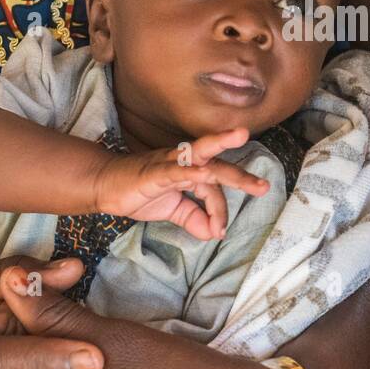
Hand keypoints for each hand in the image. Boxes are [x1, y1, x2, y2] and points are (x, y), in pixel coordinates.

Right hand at [92, 127, 269, 240]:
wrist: (105, 186)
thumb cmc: (140, 192)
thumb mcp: (172, 210)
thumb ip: (194, 218)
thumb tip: (214, 233)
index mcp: (192, 171)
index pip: (214, 190)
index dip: (220, 211)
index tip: (219, 232)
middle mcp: (184, 162)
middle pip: (217, 164)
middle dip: (241, 175)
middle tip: (264, 187)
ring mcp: (169, 164)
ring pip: (199, 153)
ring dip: (221, 144)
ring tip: (240, 135)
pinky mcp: (153, 172)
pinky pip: (174, 170)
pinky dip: (189, 170)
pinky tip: (202, 172)